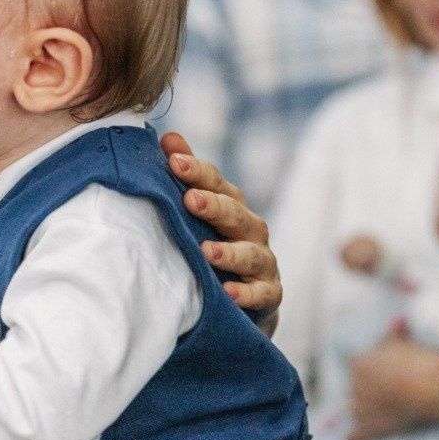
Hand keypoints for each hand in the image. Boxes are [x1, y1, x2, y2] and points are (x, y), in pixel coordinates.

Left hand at [160, 132, 280, 333]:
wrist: (239, 301)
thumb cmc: (213, 246)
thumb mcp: (200, 213)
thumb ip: (188, 178)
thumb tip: (168, 138)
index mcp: (230, 206)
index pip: (215, 183)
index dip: (196, 171)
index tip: (172, 161)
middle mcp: (250, 230)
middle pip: (235, 214)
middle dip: (214, 206)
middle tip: (191, 200)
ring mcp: (262, 262)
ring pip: (251, 254)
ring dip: (230, 253)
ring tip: (206, 253)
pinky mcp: (269, 294)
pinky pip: (262, 294)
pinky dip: (247, 294)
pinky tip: (229, 293)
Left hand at [347, 328, 429, 439]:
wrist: (433, 389)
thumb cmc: (419, 361)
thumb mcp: (403, 342)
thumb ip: (394, 334)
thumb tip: (396, 321)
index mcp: (359, 363)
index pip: (357, 365)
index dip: (371, 368)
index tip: (384, 371)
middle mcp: (354, 385)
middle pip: (355, 386)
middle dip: (368, 387)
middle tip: (391, 389)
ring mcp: (360, 409)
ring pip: (354, 408)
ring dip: (363, 410)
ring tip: (385, 409)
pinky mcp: (369, 429)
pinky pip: (354, 436)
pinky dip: (352, 439)